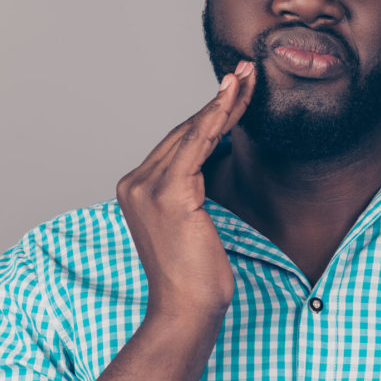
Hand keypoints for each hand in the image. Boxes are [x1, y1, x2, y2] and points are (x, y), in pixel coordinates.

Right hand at [116, 61, 255, 322]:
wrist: (186, 309)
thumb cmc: (196, 274)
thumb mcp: (192, 222)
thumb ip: (191, 188)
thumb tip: (214, 155)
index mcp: (136, 188)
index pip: (179, 141)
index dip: (209, 113)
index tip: (234, 89)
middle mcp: (134, 182)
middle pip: (185, 130)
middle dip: (220, 99)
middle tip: (247, 71)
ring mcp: (146, 186)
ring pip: (193, 131)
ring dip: (224, 100)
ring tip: (247, 74)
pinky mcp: (168, 193)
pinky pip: (198, 143)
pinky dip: (217, 115)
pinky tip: (233, 95)